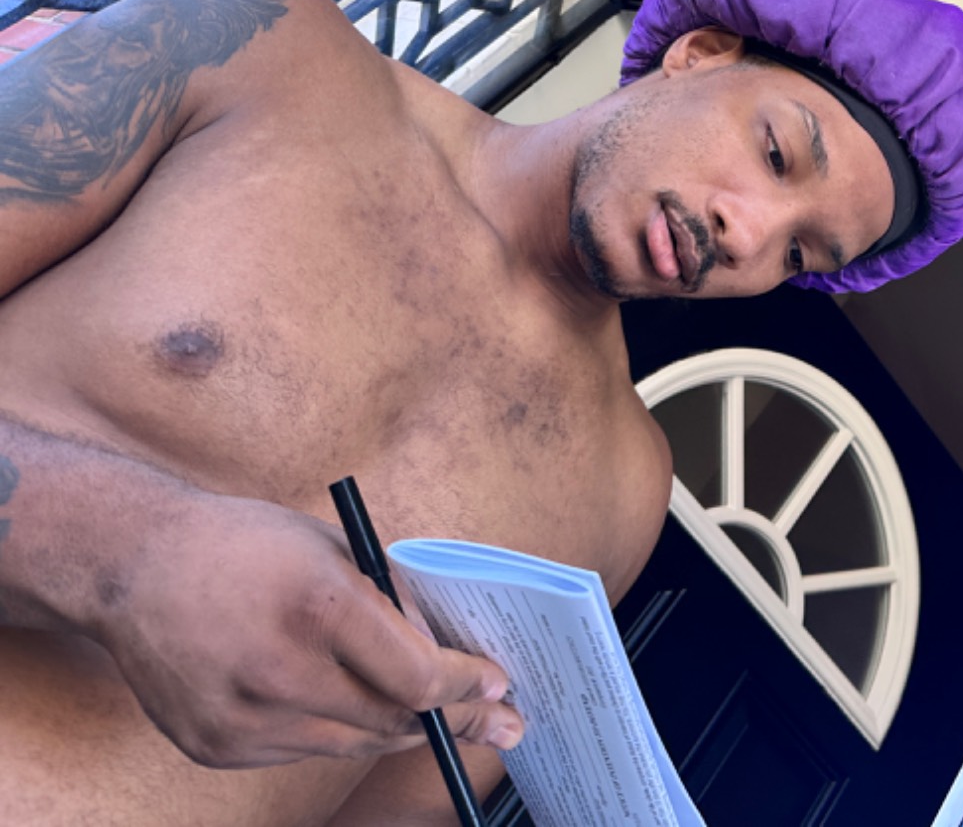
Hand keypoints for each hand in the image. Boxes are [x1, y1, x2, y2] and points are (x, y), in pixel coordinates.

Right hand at [92, 488, 524, 768]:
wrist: (133, 564)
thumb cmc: (247, 544)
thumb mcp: (337, 549)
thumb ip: (394, 602)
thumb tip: (451, 650)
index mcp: (321, 609)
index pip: (420, 677)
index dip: (467, 687)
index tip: (498, 686)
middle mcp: (280, 674)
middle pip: (393, 721)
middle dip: (452, 719)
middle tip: (497, 722)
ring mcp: (243, 721)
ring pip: (351, 744)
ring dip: (397, 727)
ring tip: (439, 719)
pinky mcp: (215, 748)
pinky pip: (302, 749)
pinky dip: (334, 729)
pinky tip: (352, 707)